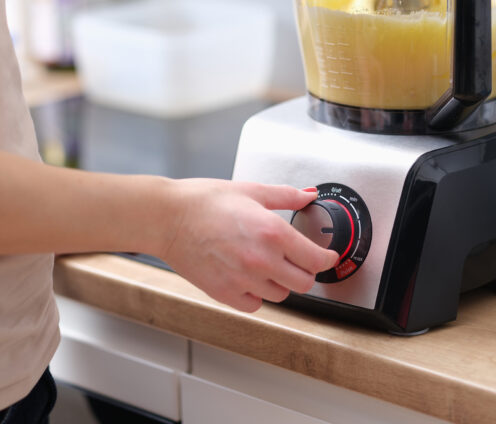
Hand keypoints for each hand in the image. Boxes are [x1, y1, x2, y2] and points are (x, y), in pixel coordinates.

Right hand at [161, 179, 337, 312]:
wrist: (168, 218)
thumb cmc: (205, 201)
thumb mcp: (252, 190)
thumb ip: (286, 195)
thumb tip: (309, 195)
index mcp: (273, 232)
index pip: (316, 259)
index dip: (327, 259)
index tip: (327, 256)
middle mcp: (262, 260)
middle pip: (304, 283)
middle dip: (306, 272)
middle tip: (299, 261)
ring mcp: (243, 279)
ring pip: (280, 295)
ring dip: (280, 282)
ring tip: (267, 265)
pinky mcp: (225, 293)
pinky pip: (255, 304)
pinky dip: (256, 295)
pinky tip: (249, 277)